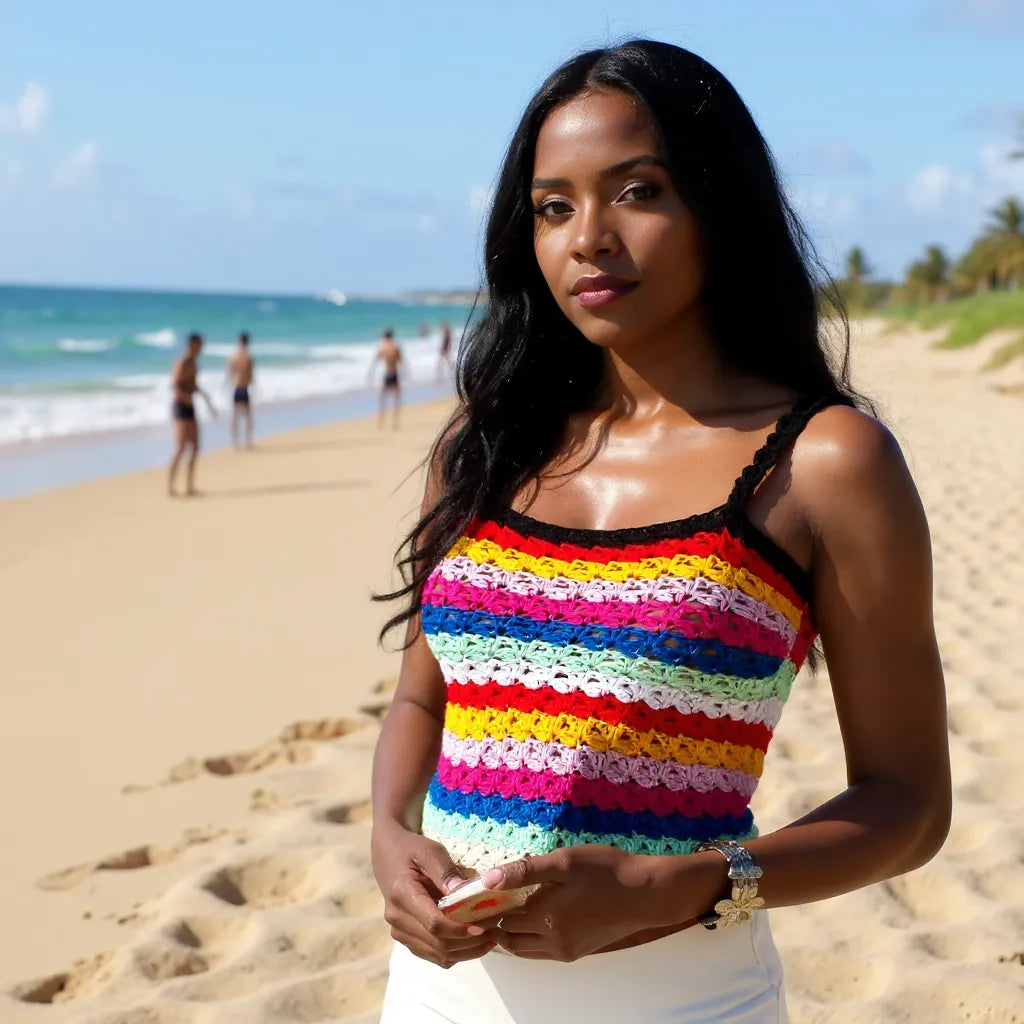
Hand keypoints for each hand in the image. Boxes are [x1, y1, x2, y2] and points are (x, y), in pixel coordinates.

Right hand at [372, 825, 499, 967]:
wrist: (388, 855)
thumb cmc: (412, 849)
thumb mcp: (430, 851)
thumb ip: (446, 872)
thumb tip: (466, 894)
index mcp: (402, 894)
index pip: (434, 923)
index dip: (461, 930)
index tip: (484, 926)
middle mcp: (397, 918)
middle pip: (438, 943)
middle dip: (470, 942)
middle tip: (495, 932)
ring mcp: (400, 932)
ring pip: (438, 955)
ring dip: (466, 952)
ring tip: (490, 939)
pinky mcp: (407, 938)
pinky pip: (434, 955)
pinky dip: (456, 953)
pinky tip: (474, 942)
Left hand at [483, 845, 670, 961]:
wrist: (646, 893)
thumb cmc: (605, 870)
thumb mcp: (565, 862)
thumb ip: (525, 871)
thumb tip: (489, 879)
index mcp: (546, 916)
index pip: (501, 918)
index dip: (487, 906)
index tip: (477, 894)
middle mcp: (552, 941)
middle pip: (508, 938)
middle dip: (494, 922)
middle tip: (488, 901)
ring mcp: (565, 950)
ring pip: (523, 949)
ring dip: (510, 933)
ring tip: (506, 908)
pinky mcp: (576, 952)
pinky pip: (540, 952)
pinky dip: (528, 939)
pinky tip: (531, 917)